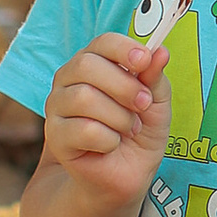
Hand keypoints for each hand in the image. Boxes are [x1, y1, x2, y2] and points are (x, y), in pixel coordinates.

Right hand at [41, 33, 167, 214]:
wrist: (125, 174)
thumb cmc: (138, 132)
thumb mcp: (156, 103)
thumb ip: (154, 77)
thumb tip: (160, 51)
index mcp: (94, 62)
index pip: (101, 42)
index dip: (123, 49)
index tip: (144, 60)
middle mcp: (69, 80)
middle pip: (86, 66)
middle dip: (124, 86)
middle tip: (143, 105)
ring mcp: (57, 107)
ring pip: (84, 98)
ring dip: (119, 117)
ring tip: (128, 129)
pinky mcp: (56, 137)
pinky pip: (84, 130)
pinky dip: (109, 140)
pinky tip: (111, 145)